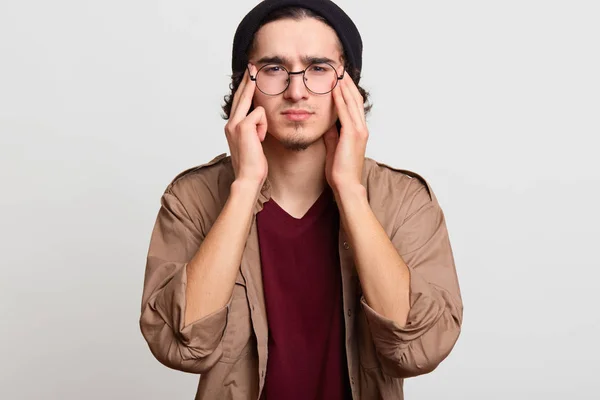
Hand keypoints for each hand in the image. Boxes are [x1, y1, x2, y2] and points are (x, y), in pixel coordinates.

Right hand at [224, 64, 267, 185]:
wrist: (248, 176)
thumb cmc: (253, 163)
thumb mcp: (253, 142)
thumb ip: (253, 129)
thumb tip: (260, 117)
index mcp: (232, 127)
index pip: (238, 102)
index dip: (244, 87)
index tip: (249, 75)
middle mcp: (230, 123)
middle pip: (241, 95)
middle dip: (248, 79)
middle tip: (252, 65)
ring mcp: (235, 124)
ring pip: (252, 104)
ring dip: (262, 123)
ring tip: (258, 140)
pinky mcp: (244, 126)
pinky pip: (260, 114)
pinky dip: (263, 128)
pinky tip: (259, 140)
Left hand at [323, 73, 368, 193]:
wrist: (345, 184)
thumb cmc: (339, 170)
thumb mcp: (333, 147)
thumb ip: (331, 134)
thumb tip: (325, 123)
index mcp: (358, 131)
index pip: (354, 105)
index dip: (347, 90)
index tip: (339, 78)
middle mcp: (361, 128)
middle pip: (355, 99)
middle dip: (347, 82)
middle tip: (340, 68)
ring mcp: (359, 130)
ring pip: (352, 102)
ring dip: (344, 86)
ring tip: (337, 72)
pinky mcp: (352, 134)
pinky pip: (345, 112)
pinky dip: (340, 99)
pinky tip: (334, 88)